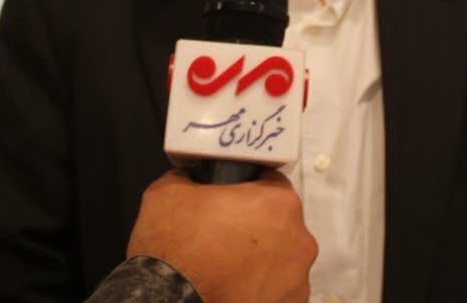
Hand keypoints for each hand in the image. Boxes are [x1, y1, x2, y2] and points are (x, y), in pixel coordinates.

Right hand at [126, 168, 317, 302]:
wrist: (169, 300)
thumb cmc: (175, 253)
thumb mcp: (168, 192)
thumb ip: (190, 176)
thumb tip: (190, 176)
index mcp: (278, 203)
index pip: (272, 183)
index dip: (249, 190)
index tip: (234, 201)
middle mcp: (298, 240)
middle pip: (280, 223)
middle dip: (257, 227)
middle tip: (225, 235)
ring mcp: (297, 279)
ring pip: (281, 260)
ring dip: (261, 261)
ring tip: (227, 266)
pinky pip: (279, 291)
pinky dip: (260, 289)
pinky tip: (234, 287)